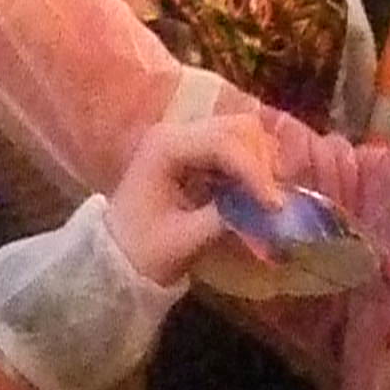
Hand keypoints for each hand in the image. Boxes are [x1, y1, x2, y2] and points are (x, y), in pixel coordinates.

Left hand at [107, 115, 285, 285]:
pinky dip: (252, 169)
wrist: (114, 260)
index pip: (223, 144)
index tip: (275, 205)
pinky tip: (257, 196)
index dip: (255, 172)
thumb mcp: (185, 240)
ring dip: (261, 164)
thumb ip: (227, 218)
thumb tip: (268, 210)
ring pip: (241, 135)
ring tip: (267, 199)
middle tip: (274, 202)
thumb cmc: (142, 253)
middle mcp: (175, 133)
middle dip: (262, 163)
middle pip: (238, 128)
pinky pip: (235, 150)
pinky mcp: (195, 155)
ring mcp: (185, 141)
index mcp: (165, 148)